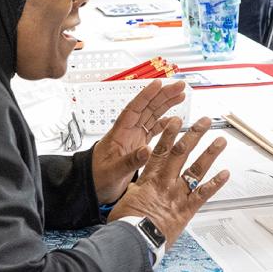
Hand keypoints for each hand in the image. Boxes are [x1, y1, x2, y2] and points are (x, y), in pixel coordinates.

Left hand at [92, 80, 186, 203]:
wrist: (92, 187)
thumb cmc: (96, 178)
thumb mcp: (112, 171)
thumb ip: (129, 162)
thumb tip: (146, 151)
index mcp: (120, 133)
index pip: (134, 108)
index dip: (146, 95)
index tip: (159, 83)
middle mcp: (128, 131)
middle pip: (147, 108)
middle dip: (163, 95)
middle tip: (179, 86)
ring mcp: (133, 137)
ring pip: (152, 116)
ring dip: (166, 105)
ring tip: (180, 96)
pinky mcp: (138, 146)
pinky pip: (153, 130)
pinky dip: (164, 124)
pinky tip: (174, 120)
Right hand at [109, 117, 228, 246]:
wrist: (136, 239)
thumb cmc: (128, 223)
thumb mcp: (126, 199)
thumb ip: (136, 188)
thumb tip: (136, 185)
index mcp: (150, 177)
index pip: (161, 149)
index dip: (170, 133)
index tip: (177, 120)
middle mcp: (166, 182)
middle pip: (182, 153)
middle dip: (194, 135)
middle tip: (204, 122)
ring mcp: (178, 194)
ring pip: (196, 169)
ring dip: (210, 153)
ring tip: (220, 141)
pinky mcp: (187, 209)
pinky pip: (204, 194)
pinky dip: (216, 183)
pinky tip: (225, 173)